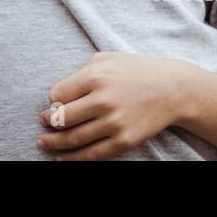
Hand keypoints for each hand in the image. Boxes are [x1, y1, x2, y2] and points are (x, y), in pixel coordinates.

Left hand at [37, 51, 193, 159]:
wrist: (173, 89)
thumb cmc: (136, 70)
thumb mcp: (107, 59)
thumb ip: (82, 71)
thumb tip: (59, 93)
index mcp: (95, 76)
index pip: (58, 94)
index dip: (52, 100)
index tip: (53, 103)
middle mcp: (103, 100)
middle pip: (62, 117)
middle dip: (48, 122)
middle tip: (43, 123)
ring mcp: (114, 122)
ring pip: (74, 138)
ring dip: (54, 143)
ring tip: (43, 143)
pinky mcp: (124, 140)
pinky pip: (93, 153)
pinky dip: (74, 158)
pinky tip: (62, 158)